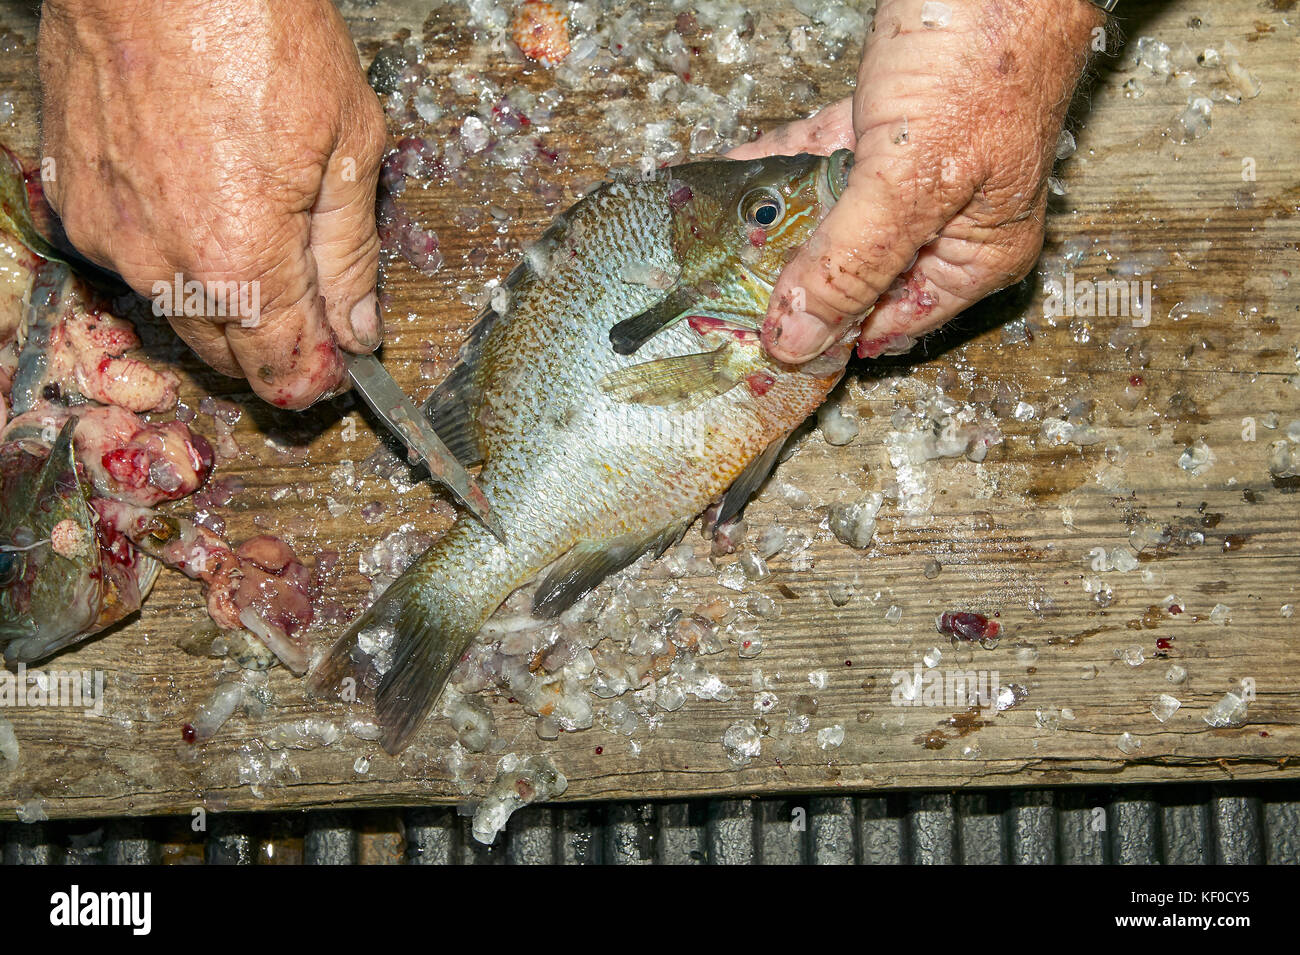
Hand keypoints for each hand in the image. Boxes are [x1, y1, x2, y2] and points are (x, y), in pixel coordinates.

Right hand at [38, 0, 387, 407]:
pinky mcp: (74, 198)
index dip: (316, 379)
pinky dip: (170, 253)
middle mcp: (164, 264)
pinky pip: (133, 258)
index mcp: (241, 264)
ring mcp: (110, 234)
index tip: (339, 368)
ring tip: (260, 247)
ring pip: (177, 311)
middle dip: (275, 348)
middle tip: (313, 318)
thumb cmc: (259, 32)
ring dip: (223, 303)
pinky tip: (200, 210)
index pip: (282, 370)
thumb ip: (351, 254)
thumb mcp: (348, 146)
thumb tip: (360, 326)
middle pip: (228, 355)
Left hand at [730, 0, 1103, 362]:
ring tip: (713, 241)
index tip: (756, 347)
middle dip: (790, 278)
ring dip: (775, 222)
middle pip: (852, 271)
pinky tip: (734, 172)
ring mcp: (914, 167)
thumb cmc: (989, 51)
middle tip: (722, 294)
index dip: (825, 335)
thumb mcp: (911, 179)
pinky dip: (780, 162)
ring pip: (831, 213)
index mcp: (976, 252)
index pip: (887, 322)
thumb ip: (850, 262)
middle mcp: (946, 218)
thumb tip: (797, 338)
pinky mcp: (885, 117)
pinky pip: (822, 155)